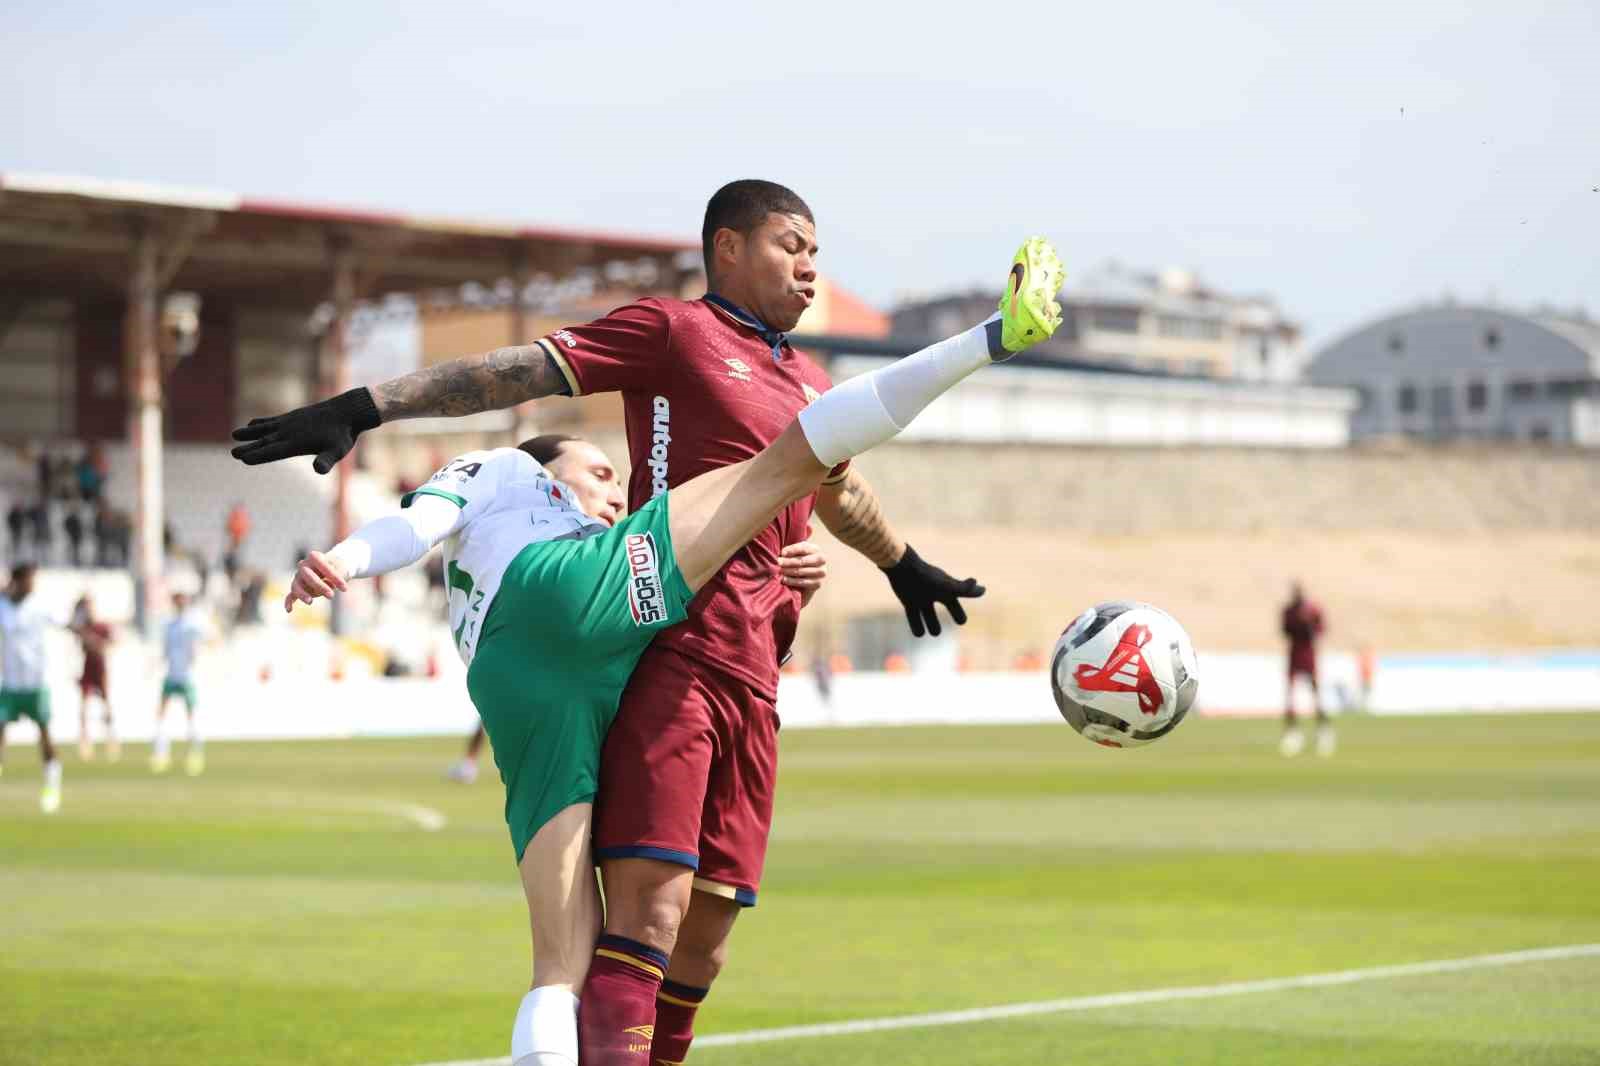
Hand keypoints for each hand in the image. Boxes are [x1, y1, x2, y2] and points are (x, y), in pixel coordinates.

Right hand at [231, 388, 381, 474]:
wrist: (347, 410)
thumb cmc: (343, 435)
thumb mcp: (338, 451)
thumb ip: (326, 460)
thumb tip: (319, 469)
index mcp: (297, 443)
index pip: (274, 451)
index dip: (258, 455)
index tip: (243, 459)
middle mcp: (290, 431)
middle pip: (266, 441)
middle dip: (250, 447)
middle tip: (233, 453)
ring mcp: (290, 422)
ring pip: (265, 429)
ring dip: (250, 432)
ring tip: (234, 434)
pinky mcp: (293, 416)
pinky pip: (273, 420)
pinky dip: (261, 422)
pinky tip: (252, 424)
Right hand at [284, 550, 349, 612]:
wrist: (333, 568)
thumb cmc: (338, 567)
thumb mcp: (342, 568)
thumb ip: (337, 575)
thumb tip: (329, 586)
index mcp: (314, 557)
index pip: (321, 564)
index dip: (332, 576)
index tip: (345, 588)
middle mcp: (304, 566)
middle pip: (307, 575)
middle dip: (319, 586)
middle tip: (331, 596)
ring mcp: (299, 577)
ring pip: (297, 585)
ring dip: (302, 594)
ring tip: (310, 602)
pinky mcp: (299, 588)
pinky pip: (291, 595)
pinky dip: (289, 602)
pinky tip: (289, 610)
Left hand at [779, 540, 827, 608]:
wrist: (807, 577)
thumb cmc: (799, 561)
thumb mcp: (797, 552)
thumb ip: (791, 550)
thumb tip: (783, 553)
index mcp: (816, 549)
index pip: (803, 548)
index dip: (792, 550)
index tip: (782, 553)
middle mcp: (822, 559)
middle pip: (802, 561)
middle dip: (788, 562)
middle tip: (779, 562)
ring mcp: (821, 572)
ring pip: (801, 571)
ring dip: (788, 571)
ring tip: (780, 570)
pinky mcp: (818, 583)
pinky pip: (802, 582)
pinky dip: (792, 581)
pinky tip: (784, 579)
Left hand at [881, 543, 983, 637]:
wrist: (903, 568)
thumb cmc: (927, 577)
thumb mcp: (947, 586)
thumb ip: (965, 589)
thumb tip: (983, 589)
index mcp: (947, 589)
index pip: (963, 595)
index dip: (971, 597)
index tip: (976, 600)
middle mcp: (936, 593)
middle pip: (951, 606)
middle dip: (956, 613)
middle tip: (960, 621)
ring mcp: (922, 598)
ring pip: (930, 616)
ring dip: (933, 625)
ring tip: (934, 632)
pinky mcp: (909, 602)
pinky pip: (914, 618)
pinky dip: (917, 627)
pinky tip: (919, 634)